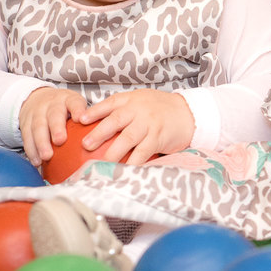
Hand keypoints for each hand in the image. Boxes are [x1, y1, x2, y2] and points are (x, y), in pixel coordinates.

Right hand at [20, 87, 88, 165]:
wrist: (37, 97)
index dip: (77, 110)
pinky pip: (26, 136)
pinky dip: (31, 150)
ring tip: (46, 156)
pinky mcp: (25, 123)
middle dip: (56, 128)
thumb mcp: (76, 105)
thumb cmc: (64, 107)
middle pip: (53, 116)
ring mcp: (37, 113)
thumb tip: (109, 139)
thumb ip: (89, 118)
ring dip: (41, 143)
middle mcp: (51, 105)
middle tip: (60, 141)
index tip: (81, 119)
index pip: (74, 102)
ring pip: (37, 127)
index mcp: (68, 99)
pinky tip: (36, 161)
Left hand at [79, 89, 194, 164]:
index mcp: (131, 100)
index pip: (109, 104)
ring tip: (101, 163)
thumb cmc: (161, 109)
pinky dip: (133, 162)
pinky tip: (124, 170)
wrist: (189, 113)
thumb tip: (95, 122)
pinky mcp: (158, 137)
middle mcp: (139, 110)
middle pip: (115, 122)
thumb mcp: (141, 101)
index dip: (94, 112)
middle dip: (99, 134)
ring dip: (113, 152)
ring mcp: (149, 124)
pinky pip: (143, 152)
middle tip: (85, 145)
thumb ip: (123, 109)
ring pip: (127, 139)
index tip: (80, 120)